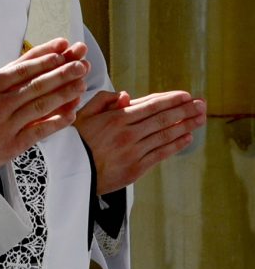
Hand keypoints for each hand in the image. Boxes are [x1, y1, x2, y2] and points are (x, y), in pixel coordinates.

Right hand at [0, 30, 89, 181]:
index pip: (20, 68)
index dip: (42, 57)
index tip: (60, 49)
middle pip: (36, 84)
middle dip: (61, 72)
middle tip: (80, 63)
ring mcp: (8, 125)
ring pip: (41, 105)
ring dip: (63, 93)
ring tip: (81, 83)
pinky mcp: (12, 145)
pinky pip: (39, 132)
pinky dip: (55, 123)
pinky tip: (70, 115)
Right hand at [76, 90, 204, 194]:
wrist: (66, 173)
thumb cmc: (71, 142)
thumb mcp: (81, 114)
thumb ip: (103, 100)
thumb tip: (127, 96)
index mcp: (115, 118)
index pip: (151, 105)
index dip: (171, 100)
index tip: (186, 95)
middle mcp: (128, 134)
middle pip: (164, 119)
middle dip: (185, 110)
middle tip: (201, 104)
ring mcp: (134, 152)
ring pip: (166, 135)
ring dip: (186, 125)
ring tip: (200, 118)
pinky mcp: (136, 168)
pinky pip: (161, 154)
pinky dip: (176, 144)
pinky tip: (187, 137)